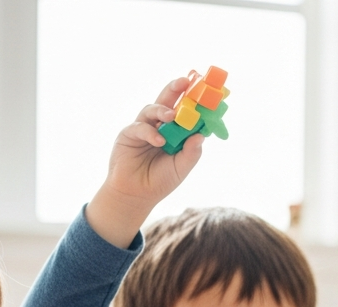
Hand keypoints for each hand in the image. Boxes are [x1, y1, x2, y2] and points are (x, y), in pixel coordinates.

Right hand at [86, 77, 204, 247]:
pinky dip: (150, 132)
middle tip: (185, 80)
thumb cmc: (161, 180)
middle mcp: (161, 125)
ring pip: (153, 109)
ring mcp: (145, 127)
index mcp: (176, 131)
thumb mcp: (181, 167)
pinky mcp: (129, 134)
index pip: (187, 112)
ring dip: (162, 109)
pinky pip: (140, 127)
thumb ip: (191, 152)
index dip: (196, 101)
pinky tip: (159, 141)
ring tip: (171, 116)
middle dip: (176, 89)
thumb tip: (202, 136)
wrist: (136, 194)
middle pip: (168, 101)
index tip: (208, 91)